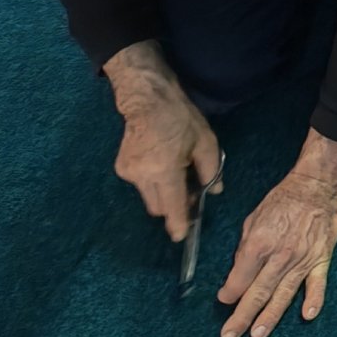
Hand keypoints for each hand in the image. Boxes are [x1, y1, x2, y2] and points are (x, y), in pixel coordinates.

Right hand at [103, 41, 220, 242]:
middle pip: (158, 207)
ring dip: (163, 194)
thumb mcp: (205, 143)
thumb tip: (214, 190)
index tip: (181, 236)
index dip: (178, 224)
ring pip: (149, 197)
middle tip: (191, 194)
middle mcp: (142, 176)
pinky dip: (153, 183)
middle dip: (174, 206)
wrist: (147, 100)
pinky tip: (162, 165)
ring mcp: (128, 173)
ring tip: (178, 174)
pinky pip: (141, 185)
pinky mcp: (122, 168)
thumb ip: (211, 170)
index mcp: (165, 171)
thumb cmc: (180, 118)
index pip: (172, 207)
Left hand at [218, 131, 336, 336]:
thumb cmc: (282, 200)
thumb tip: (239, 271)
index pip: (239, 278)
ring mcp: (302, 260)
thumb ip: (245, 248)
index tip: (224, 300)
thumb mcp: (253, 219)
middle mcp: (279, 256)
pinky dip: (313, 300)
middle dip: (241, 317)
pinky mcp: (321, 260)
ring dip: (269, 317)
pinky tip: (307, 316)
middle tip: (229, 336)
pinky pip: (318, 284)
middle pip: (257, 293)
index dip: (228, 293)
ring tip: (257, 335)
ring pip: (283, 295)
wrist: (316, 187)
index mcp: (259, 245)